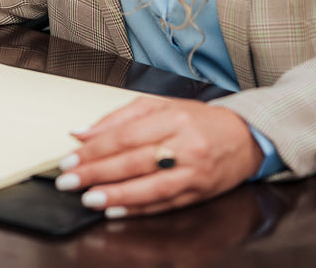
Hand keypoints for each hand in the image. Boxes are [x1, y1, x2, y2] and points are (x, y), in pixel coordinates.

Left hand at [56, 97, 263, 216]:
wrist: (245, 136)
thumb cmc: (198, 120)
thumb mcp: (159, 105)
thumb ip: (117, 119)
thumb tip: (81, 132)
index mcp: (173, 118)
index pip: (125, 136)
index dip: (95, 150)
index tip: (71, 158)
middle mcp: (186, 145)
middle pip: (134, 161)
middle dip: (97, 173)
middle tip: (69, 181)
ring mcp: (195, 172)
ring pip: (151, 187)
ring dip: (117, 195)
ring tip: (90, 198)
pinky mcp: (200, 193)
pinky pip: (165, 204)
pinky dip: (139, 209)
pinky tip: (117, 210)